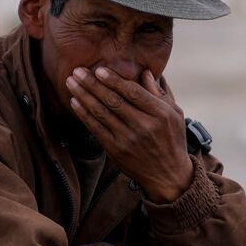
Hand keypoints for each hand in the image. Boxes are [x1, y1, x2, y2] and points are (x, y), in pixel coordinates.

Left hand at [65, 66, 191, 202]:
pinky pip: (96, 129)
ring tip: (71, 82)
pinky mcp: (116, 150)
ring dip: (84, 96)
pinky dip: (84, 114)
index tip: (99, 69)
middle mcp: (143, 126)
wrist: (168, 175)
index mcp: (159, 114)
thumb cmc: (172, 140)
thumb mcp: (174, 114)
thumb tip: (145, 72)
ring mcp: (128, 139)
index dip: (114, 80)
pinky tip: (75, 102)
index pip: (132, 92)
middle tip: (77, 71)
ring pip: (101, 113)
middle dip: (92, 84)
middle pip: (113, 100)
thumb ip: (158, 93)